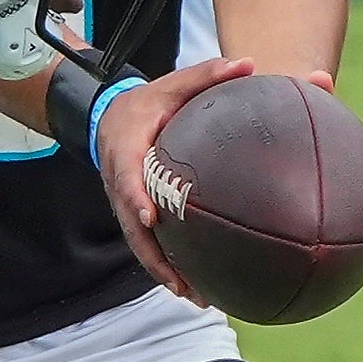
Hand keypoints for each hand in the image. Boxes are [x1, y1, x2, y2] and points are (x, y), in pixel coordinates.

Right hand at [91, 52, 257, 297]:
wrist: (111, 117)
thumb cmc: (149, 102)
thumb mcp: (172, 84)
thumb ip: (208, 74)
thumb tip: (251, 64)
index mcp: (126, 152)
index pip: (127, 179)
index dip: (135, 199)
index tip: (151, 217)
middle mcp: (121, 185)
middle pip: (134, 229)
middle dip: (155, 259)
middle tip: (183, 283)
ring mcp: (127, 205)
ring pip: (141, 246)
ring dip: (165, 274)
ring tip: (196, 297)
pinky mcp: (137, 216)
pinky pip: (151, 246)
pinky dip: (169, 267)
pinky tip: (198, 287)